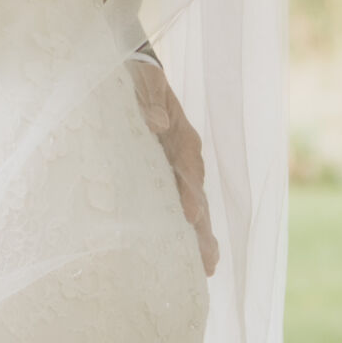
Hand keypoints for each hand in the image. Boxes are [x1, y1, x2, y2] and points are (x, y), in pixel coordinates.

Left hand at [130, 55, 219, 276]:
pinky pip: (176, 207)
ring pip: (192, 207)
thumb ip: (148, 99)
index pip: (189, 166)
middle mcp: (185, 157)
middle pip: (197, 195)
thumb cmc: (136, 77)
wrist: (134, 74)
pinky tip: (189, 258)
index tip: (190, 215)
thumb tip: (158, 123)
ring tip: (206, 268)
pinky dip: (184, 231)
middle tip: (207, 261)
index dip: (190, 191)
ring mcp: (177, 171)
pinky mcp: (165, 180)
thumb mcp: (141, 81)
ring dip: (198, 236)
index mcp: (181, 135)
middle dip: (202, 228)